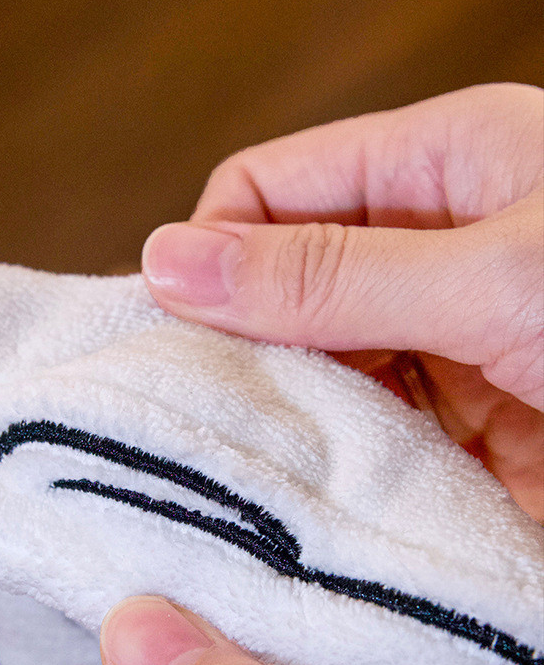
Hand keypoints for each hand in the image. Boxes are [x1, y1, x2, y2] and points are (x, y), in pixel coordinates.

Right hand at [141, 84, 543, 519]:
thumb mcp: (491, 275)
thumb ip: (329, 274)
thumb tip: (173, 261)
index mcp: (440, 170)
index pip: (270, 190)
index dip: (213, 252)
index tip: (173, 333)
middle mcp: (431, 255)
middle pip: (282, 286)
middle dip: (235, 344)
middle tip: (187, 412)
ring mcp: (440, 348)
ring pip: (312, 370)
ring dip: (278, 413)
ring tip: (238, 462)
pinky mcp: (456, 432)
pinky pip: (360, 439)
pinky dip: (327, 467)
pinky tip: (302, 494)